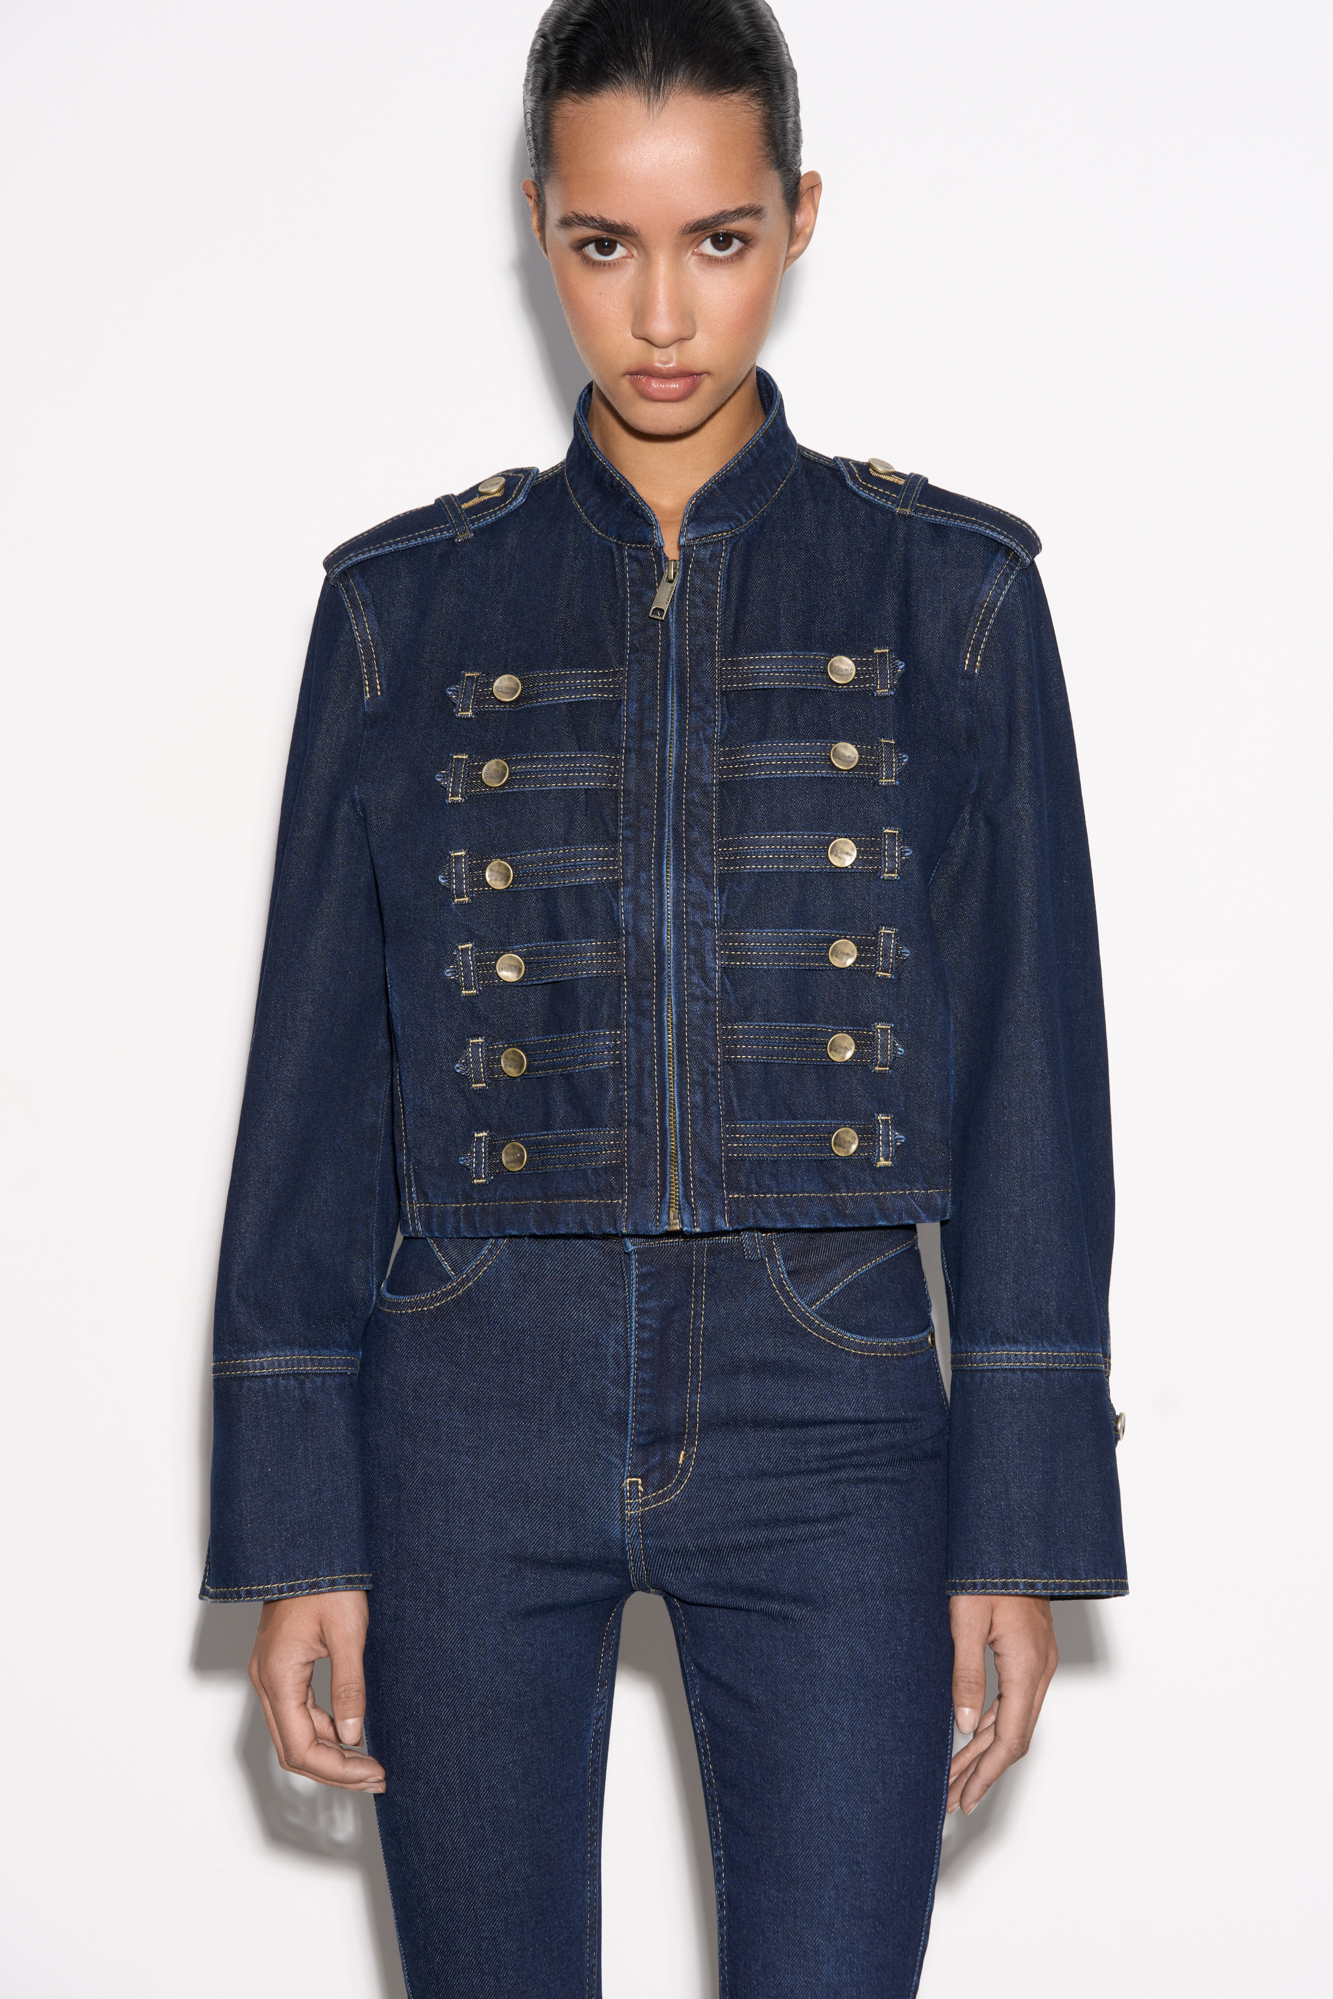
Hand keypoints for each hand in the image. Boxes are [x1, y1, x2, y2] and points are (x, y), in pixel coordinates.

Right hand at [249, 1590, 385, 1792]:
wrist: (310, 1547)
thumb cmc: (328, 1581)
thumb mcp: (348, 1633)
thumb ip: (349, 1687)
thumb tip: (355, 1736)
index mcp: (277, 1676)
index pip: (300, 1747)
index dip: (337, 1769)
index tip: (373, 1773)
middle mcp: (267, 1680)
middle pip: (294, 1748)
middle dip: (335, 1770)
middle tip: (376, 1777)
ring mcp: (271, 1674)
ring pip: (296, 1733)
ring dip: (331, 1752)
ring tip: (371, 1761)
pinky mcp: (283, 1666)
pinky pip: (299, 1712)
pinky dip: (325, 1729)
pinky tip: (354, 1731)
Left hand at [947, 1594, 1056, 1814]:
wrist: (1014, 1538)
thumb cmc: (988, 1572)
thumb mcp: (966, 1621)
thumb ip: (966, 1675)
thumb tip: (962, 1727)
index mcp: (1027, 1668)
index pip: (1009, 1739)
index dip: (986, 1774)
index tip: (964, 1798)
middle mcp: (1039, 1671)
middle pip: (1012, 1737)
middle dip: (981, 1771)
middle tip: (952, 1799)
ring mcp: (1038, 1663)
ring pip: (1012, 1721)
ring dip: (984, 1750)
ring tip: (956, 1777)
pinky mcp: (1030, 1653)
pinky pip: (1013, 1701)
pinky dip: (991, 1724)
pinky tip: (972, 1736)